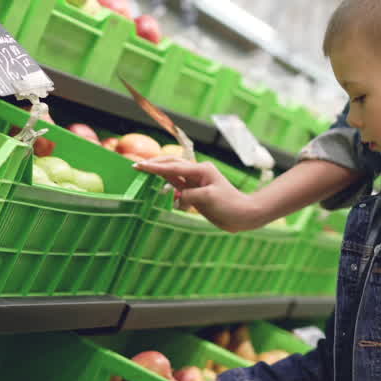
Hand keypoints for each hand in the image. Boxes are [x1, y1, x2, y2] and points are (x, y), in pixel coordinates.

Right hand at [134, 157, 259, 231]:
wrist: (244, 214)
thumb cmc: (230, 205)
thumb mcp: (208, 198)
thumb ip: (189, 195)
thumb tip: (176, 196)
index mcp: (201, 170)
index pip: (173, 167)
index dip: (155, 167)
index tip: (139, 165)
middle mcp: (198, 173)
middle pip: (172, 165)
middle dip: (154, 165)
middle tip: (136, 166)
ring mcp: (197, 182)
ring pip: (174, 174)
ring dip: (160, 173)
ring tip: (144, 171)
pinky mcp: (197, 192)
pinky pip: (179, 187)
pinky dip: (169, 186)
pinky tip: (161, 188)